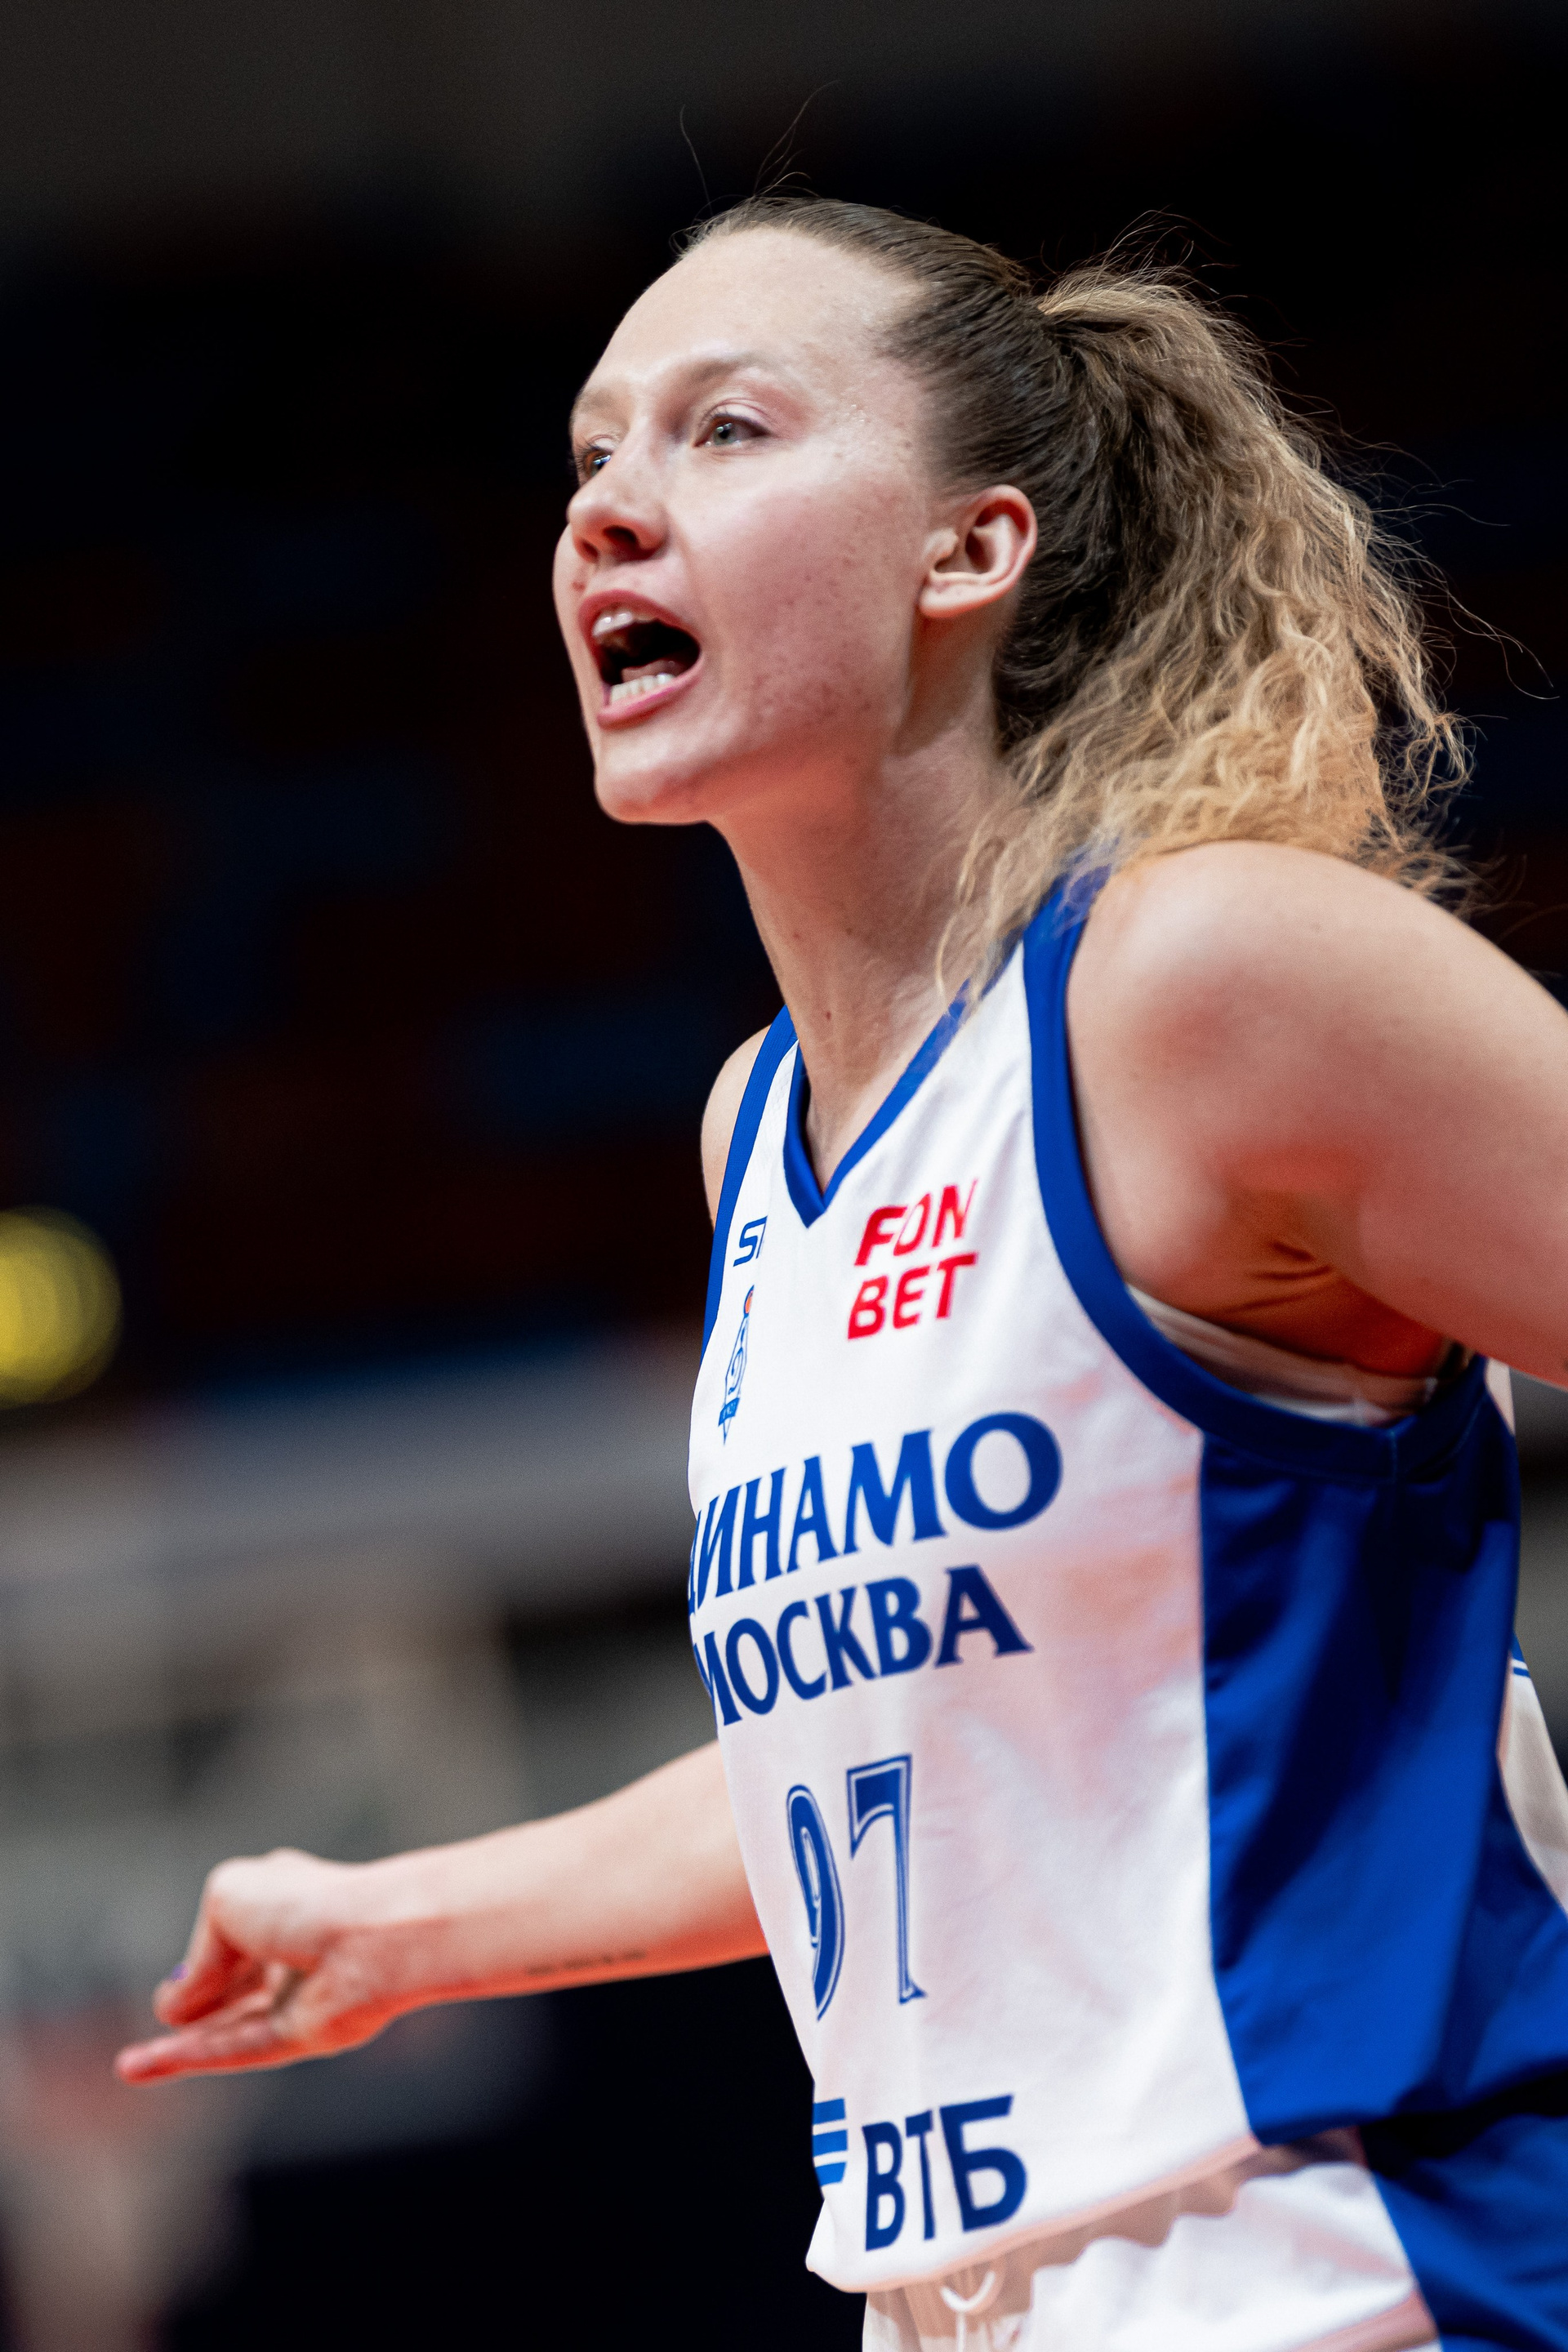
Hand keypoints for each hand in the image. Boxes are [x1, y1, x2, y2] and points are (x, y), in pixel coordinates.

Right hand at [115, 1848, 400, 2082]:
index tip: (177, 1983)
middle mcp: (291, 1948)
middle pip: (234, 1986)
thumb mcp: (226, 1905)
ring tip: (128, 2065)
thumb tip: (174, 2007)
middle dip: (196, 2005)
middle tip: (164, 2020)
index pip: (233, 1931)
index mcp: (281, 1899)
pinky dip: (192, 2059)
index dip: (202, 1957)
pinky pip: (237, 2050)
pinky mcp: (301, 2035)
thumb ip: (195, 1961)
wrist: (368, 1938)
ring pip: (228, 2026)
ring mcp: (297, 1994)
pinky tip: (145, 2067)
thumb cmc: (305, 1904)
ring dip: (179, 2046)